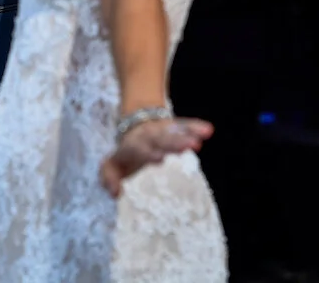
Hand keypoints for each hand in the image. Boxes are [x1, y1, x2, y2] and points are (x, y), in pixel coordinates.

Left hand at [99, 117, 213, 198]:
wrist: (135, 128)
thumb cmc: (127, 156)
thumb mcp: (112, 166)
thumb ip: (109, 178)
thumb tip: (115, 192)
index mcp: (133, 146)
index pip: (139, 149)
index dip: (149, 153)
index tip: (160, 159)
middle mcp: (148, 136)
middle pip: (161, 139)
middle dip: (174, 143)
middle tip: (189, 147)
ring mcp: (162, 130)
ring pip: (174, 131)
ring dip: (187, 135)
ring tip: (199, 141)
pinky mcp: (174, 127)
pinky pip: (186, 126)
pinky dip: (196, 127)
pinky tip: (208, 130)